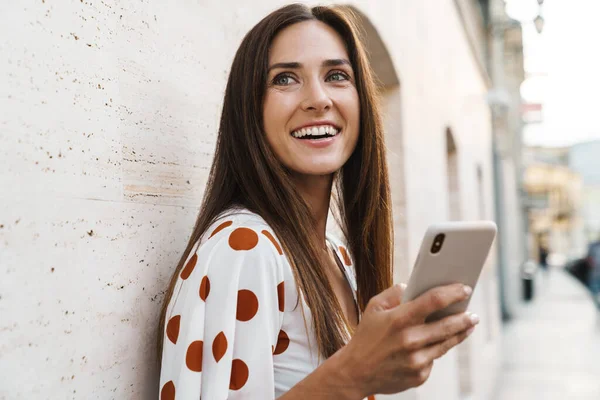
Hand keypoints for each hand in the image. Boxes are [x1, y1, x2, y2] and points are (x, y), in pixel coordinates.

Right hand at [337, 283, 478, 396]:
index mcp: (399, 319)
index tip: (465, 289)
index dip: (453, 293)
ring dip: (459, 333)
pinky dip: (435, 350)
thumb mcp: (374, 308)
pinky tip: (435, 344)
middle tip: (473, 314)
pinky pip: (434, 359)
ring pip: (446, 344)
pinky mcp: (420, 375)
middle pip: (448, 325)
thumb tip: (412, 286)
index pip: (434, 301)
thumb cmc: (366, 336)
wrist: (356, 371)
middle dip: (464, 317)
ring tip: (467, 325)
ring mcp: (417, 360)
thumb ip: (394, 293)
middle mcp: (410, 340)